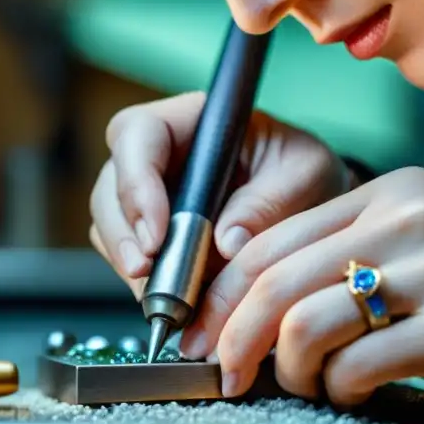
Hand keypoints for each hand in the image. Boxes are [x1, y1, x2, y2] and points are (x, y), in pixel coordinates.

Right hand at [88, 91, 350, 298]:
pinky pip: (129, 258)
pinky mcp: (152, 236)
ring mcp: (149, 196)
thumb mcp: (305, 175)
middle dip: (123, 233)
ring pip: (111, 226)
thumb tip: (226, 242)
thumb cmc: (306, 173)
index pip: (138, 136)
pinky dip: (144, 284)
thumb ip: (269, 202)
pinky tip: (172, 303)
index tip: (156, 235)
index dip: (136, 184)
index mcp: (192, 121)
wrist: (312, 205)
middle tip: (146, 273)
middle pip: (111, 185)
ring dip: (130, 263)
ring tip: (164, 298)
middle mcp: (160, 155)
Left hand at [183, 166, 423, 423]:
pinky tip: (356, 391)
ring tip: (308, 383)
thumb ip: (338, 262)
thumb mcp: (416, 252)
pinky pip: (357, 364)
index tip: (200, 332)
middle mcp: (411, 216)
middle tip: (224, 374)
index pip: (272, 238)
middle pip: (278, 278)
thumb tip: (243, 308)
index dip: (221, 292)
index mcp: (391, 190)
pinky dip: (339, 389)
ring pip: (307, 321)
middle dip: (235, 336)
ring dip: (290, 369)